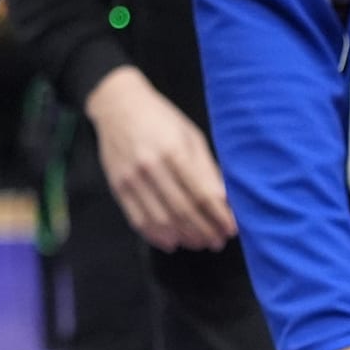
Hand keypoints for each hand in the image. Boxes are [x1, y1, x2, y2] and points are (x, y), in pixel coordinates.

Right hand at [84, 66, 236, 251]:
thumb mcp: (191, 136)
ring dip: (184, 236)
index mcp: (174, 151)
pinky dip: (157, 235)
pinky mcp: (118, 186)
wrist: (117, 105)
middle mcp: (151, 167)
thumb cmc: (162, 119)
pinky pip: (137, 219)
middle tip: (218, 241)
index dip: (219, 215)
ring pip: (161, 219)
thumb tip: (225, 199)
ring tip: (200, 244)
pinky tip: (172, 242)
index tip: (232, 229)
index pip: (202, 193)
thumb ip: (207, 168)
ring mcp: (131, 178)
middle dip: (204, 230)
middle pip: (183, 210)